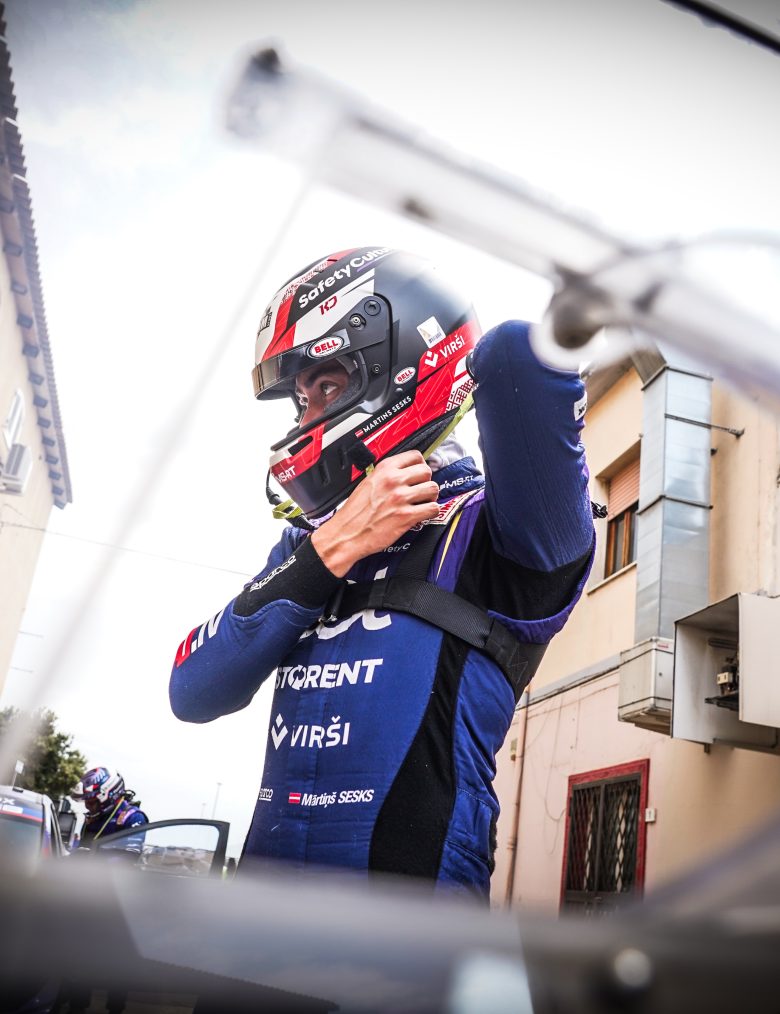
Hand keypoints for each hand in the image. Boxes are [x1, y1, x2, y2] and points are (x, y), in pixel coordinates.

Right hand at [311, 451, 439, 576]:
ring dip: (431, 497)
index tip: (420, 473)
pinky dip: (431, 512)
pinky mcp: (406, 516)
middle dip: (427, 481)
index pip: (415, 456)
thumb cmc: (354, 513)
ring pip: (433, 489)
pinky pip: (433, 508)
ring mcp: (401, 498)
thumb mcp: (368, 483)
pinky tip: (423, 514)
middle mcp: (393, 481)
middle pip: (427, 471)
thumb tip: (405, 473)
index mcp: (384, 470)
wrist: (346, 534)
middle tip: (422, 490)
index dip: (421, 465)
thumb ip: (386, 475)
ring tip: (424, 502)